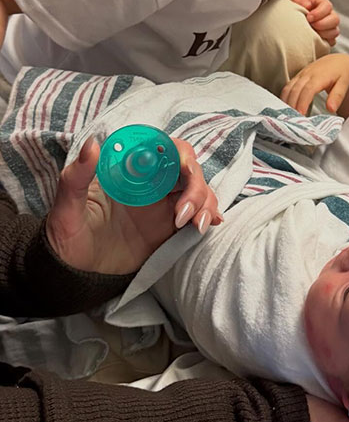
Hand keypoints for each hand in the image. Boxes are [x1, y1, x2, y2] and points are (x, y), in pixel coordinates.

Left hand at [46, 136, 221, 274]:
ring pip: (197, 189)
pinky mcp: (169, 226)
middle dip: (195, 184)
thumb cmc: (65, 238)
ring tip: (195, 225)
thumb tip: (93, 145)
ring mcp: (161, 204)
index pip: (161, 149)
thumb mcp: (66, 208)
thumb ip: (76, 177)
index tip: (181, 169)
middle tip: (183, 212)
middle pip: (186, 168)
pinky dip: (208, 214)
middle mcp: (148, 183)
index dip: (177, 154)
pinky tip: (210, 224)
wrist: (74, 276)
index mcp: (127, 171)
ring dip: (204, 201)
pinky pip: (197, 213)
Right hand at [281, 53, 348, 115]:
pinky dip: (284, 98)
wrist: (336, 61)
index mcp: (319, 76)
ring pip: (288, 88)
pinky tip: (286, 108)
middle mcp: (307, 74)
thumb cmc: (341, 73)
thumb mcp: (344, 84)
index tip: (301, 114)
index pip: (308, 90)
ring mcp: (300, 75)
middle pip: (295, 90)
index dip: (303, 102)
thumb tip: (331, 109)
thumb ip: (337, 96)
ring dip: (286, 103)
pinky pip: (287, 87)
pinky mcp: (296, 77)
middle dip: (292, 106)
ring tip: (289, 117)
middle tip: (293, 120)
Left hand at [286, 0, 339, 45]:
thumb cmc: (296, 4)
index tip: (309, 17)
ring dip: (324, 34)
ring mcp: (329, 27)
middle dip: (323, 24)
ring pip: (334, 32)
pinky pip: (331, 42)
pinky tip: (314, 40)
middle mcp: (329, 15)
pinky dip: (324, 42)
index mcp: (323, 4)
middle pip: (335, 20)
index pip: (327, 7)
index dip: (319, 13)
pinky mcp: (326, 38)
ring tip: (312, 33)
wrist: (293, 12)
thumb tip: (307, 5)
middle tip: (311, 25)